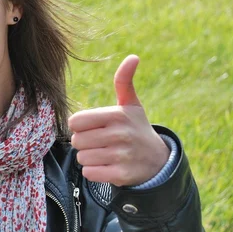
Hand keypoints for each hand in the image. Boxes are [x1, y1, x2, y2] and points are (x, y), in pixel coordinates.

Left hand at [68, 55, 169, 186]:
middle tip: (100, 142)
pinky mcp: (121, 174)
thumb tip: (133, 57)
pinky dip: (95, 172)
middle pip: (76, 141)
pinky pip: (90, 173)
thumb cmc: (136, 128)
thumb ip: (124, 81)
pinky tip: (108, 166)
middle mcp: (119, 134)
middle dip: (84, 143)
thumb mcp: (131, 105)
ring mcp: (121, 155)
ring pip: (82, 158)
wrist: (157, 161)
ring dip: (89, 158)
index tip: (92, 127)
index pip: (75, 122)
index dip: (80, 126)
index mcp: (117, 115)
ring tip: (106, 154)